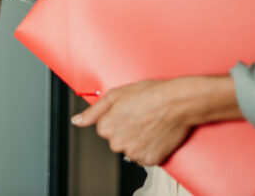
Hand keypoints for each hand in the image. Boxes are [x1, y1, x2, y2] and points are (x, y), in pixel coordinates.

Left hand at [70, 76, 239, 165]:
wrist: (177, 102)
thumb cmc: (149, 94)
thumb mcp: (116, 95)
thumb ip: (93, 112)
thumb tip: (76, 121)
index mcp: (106, 127)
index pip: (105, 128)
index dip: (117, 118)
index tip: (129, 110)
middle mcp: (117, 143)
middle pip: (117, 140)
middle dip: (126, 130)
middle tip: (141, 116)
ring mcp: (134, 153)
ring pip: (131, 150)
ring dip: (138, 141)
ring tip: (150, 124)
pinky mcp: (150, 159)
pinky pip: (145, 158)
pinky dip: (150, 149)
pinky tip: (156, 135)